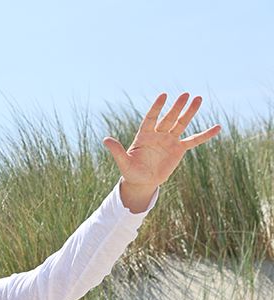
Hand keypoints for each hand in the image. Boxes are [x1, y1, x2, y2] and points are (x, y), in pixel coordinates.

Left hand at [104, 93, 220, 210]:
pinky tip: (217, 127)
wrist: (142, 182)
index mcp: (144, 135)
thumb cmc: (131, 171)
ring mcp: (169, 141)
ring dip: (190, 112)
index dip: (156, 107)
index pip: (151, 118)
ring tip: (198, 99)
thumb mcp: (123, 162)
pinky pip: (194, 140)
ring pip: (181, 124)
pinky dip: (205, 134)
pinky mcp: (179, 149)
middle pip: (169, 118)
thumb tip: (105, 139)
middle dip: (177, 107)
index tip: (163, 95)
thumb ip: (117, 150)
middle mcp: (158, 135)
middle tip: (185, 94)